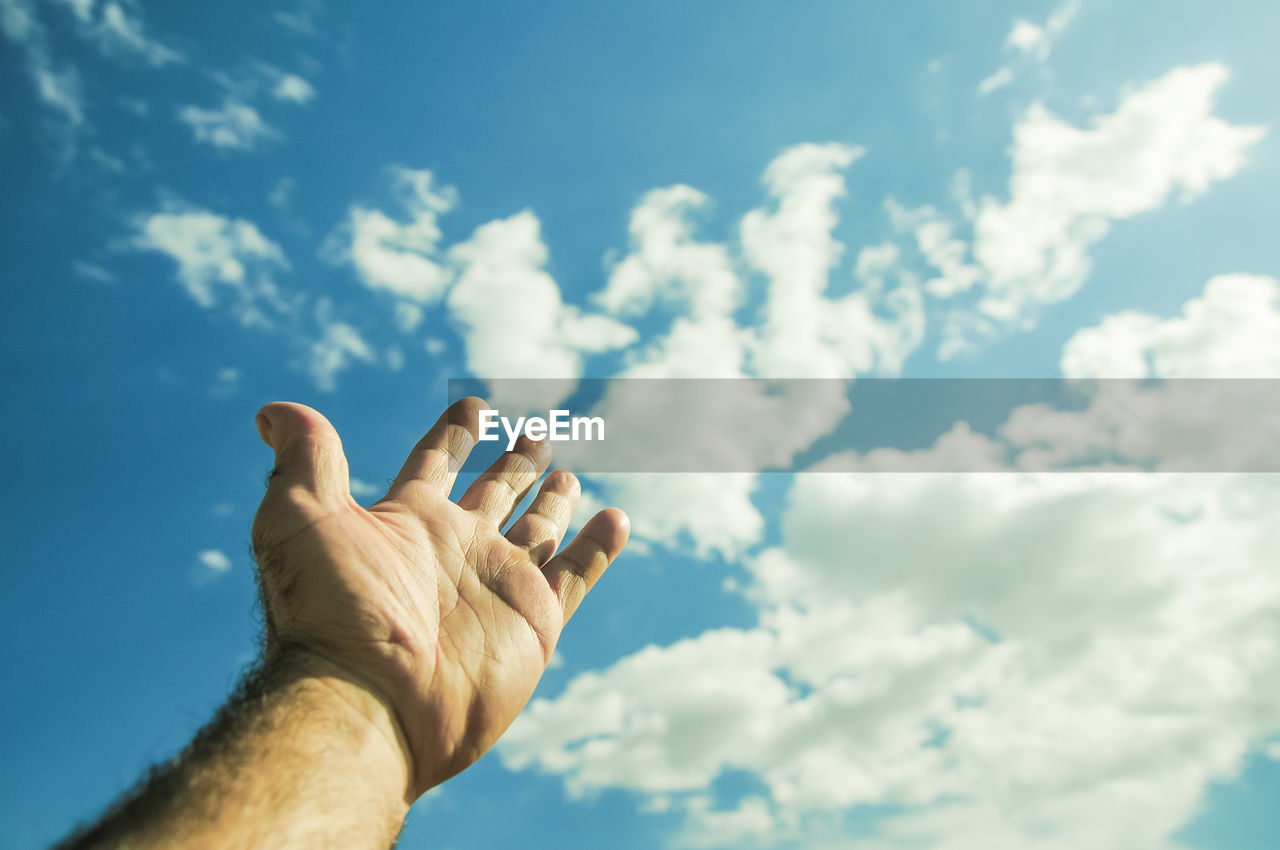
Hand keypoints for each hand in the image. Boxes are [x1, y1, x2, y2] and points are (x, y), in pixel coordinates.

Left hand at [250, 397, 628, 796]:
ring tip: (568, 476)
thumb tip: (271, 411)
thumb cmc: (330, 610)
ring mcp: (499, 584)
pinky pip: (578, 573)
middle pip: (494, 492)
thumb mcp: (300, 516)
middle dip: (513, 463)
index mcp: (408, 521)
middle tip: (534, 433)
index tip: (472, 407)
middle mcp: (456, 548)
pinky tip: (616, 520)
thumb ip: (304, 457)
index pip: (436, 462)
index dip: (453, 433)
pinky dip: (599, 547)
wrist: (369, 699)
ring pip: (538, 530)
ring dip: (554, 503)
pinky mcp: (536, 620)